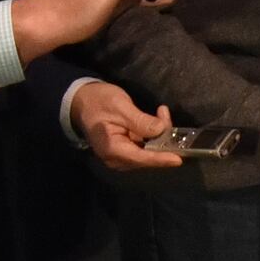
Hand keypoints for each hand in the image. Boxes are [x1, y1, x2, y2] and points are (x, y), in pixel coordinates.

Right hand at [68, 78, 183, 172]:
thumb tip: (161, 130)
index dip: (161, 158)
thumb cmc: (98, 101)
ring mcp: (119, 158)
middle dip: (162, 140)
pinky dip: (153, 138)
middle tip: (164, 114)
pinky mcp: (123, 152)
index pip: (142, 158)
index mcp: (112, 149)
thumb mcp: (120, 106)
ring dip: (159, 137)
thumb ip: (141, 121)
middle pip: (147, 157)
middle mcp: (116, 159)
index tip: (179, 158)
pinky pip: (143, 149)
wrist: (81, 102)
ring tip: (161, 114)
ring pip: (147, 153)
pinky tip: (156, 122)